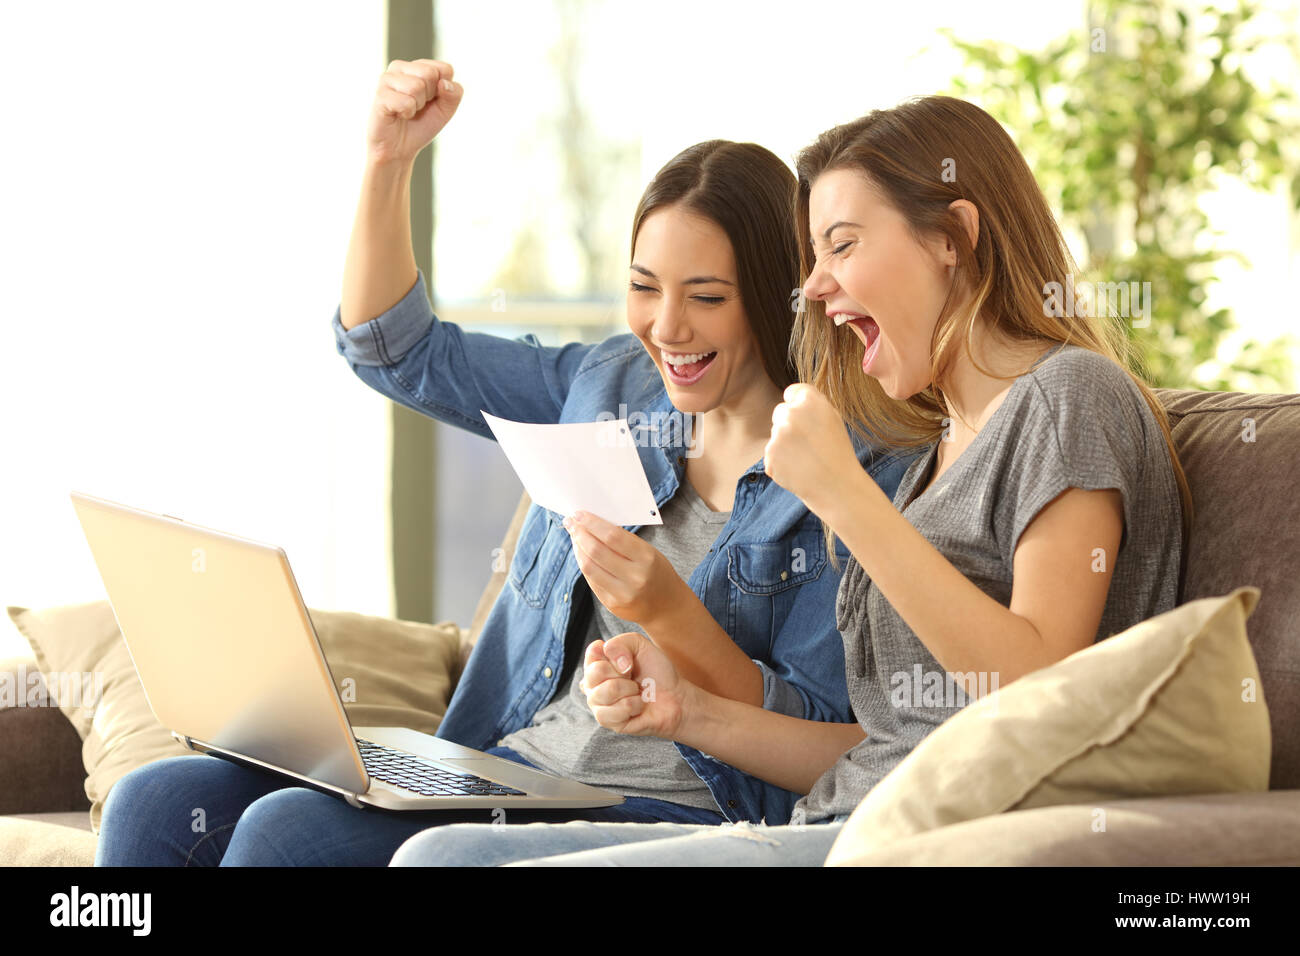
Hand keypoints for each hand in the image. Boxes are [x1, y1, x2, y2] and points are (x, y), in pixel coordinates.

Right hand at [366, 59, 463, 165]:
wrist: (399, 148)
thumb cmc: (421, 125)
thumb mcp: (446, 110)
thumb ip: (454, 94)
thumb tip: (444, 83)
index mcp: (417, 66)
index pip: (445, 69)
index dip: (443, 91)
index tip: (431, 101)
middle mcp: (400, 67)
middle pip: (430, 74)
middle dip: (429, 97)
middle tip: (417, 107)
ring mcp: (387, 79)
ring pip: (417, 86)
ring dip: (417, 106)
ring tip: (407, 111)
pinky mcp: (380, 94)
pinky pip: (406, 101)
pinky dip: (407, 113)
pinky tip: (398, 115)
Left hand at [563, 511, 687, 627]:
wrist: (667, 606)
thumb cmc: (656, 572)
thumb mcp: (649, 552)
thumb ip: (623, 541)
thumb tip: (593, 524)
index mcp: (647, 558)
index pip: (612, 536)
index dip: (591, 523)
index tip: (578, 514)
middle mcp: (635, 577)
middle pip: (596, 551)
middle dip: (580, 534)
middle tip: (571, 523)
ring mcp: (623, 594)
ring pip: (589, 567)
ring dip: (578, 549)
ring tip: (575, 538)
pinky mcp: (612, 605)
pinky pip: (592, 580)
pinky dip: (584, 564)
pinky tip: (582, 554)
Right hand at [579, 633, 691, 738]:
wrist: (674, 696)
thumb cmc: (655, 671)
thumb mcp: (640, 645)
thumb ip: (620, 643)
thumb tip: (615, 664)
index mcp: (596, 663)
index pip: (592, 652)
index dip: (616, 654)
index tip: (628, 661)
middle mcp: (592, 684)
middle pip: (596, 672)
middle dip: (624, 673)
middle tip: (633, 678)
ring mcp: (597, 704)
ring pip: (609, 691)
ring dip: (631, 689)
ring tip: (636, 692)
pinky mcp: (607, 721)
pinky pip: (619, 709)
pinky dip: (635, 705)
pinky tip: (637, 706)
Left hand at [764, 383, 860, 515]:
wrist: (836, 485)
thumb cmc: (837, 452)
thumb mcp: (832, 418)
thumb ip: (812, 404)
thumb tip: (792, 396)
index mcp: (810, 400)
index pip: (791, 392)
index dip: (798, 406)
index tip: (806, 420)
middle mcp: (792, 413)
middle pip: (780, 412)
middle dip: (789, 425)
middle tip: (808, 444)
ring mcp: (779, 434)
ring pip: (775, 434)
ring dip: (784, 445)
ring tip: (805, 458)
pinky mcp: (770, 453)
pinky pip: (771, 453)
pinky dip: (780, 462)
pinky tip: (797, 469)